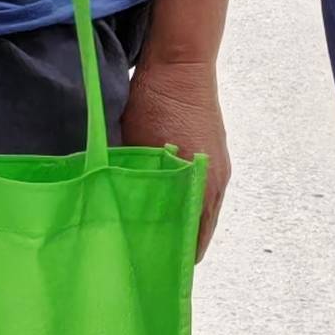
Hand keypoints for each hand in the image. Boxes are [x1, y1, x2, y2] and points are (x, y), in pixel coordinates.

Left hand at [117, 53, 233, 260]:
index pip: (191, 243)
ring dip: (178, 220)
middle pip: (198, 229)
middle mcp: (215, 183)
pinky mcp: (212, 153)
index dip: (171, 259)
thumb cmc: (156, 104)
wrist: (181, 63)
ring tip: (148, 231)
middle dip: (173, 243)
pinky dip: (183, 200)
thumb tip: (118, 216)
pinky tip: (160, 200)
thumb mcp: (136, 148)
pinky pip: (199, 189)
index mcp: (202, 187)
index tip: (149, 271)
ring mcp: (216, 167)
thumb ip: (133, 184)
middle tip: (143, 256)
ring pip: (198, 209)